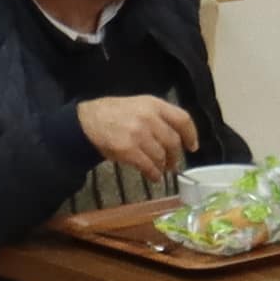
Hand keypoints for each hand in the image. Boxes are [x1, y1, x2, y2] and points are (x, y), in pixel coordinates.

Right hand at [75, 92, 201, 184]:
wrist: (87, 121)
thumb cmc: (114, 113)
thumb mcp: (139, 105)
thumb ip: (158, 116)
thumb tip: (176, 137)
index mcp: (154, 104)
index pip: (182, 119)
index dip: (191, 135)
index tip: (192, 146)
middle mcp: (149, 117)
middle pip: (173, 141)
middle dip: (176, 156)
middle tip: (173, 163)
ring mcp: (138, 134)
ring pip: (161, 156)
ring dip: (164, 166)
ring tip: (161, 170)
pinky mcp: (128, 150)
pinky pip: (148, 166)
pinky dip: (154, 174)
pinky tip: (153, 176)